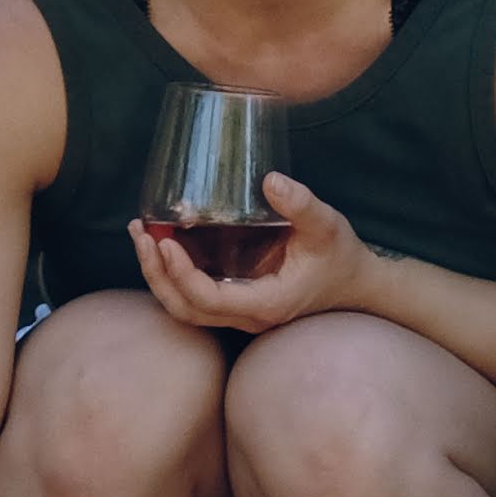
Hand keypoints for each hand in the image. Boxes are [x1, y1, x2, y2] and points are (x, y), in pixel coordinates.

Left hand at [130, 172, 375, 333]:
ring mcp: (239, 313)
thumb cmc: (340, 255)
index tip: (166, 242)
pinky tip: (163, 240)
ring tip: (143, 234)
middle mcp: (247, 316)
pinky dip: (172, 272)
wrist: (354, 284)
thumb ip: (301, 204)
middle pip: (184, 308)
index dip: (181, 274)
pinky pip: (193, 295)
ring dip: (158, 274)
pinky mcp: (234, 301)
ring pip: (184, 307)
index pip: (208, 299)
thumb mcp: (327, 225)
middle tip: (141, 232)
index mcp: (266, 303)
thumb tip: (270, 180)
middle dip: (156, 272)